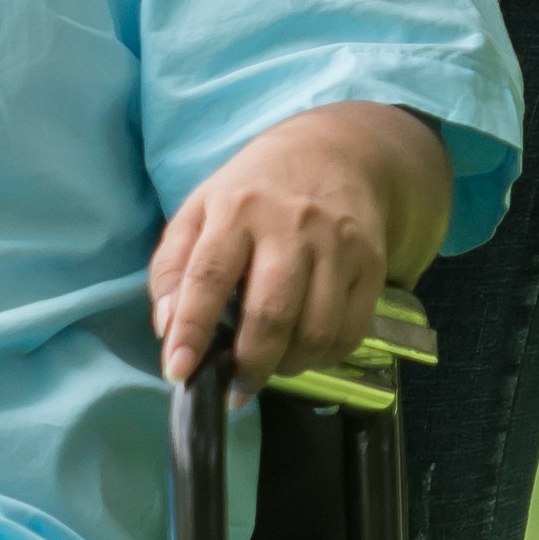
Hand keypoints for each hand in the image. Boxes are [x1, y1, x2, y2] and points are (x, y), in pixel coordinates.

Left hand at [146, 104, 443, 388]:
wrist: (338, 152)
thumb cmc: (255, 191)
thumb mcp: (199, 209)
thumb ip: (173, 267)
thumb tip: (167, 328)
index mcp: (236, 210)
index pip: (209, 277)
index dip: (191, 330)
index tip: (178, 372)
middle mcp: (290, 226)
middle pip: (271, 314)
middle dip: (249, 365)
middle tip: (234, 387)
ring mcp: (337, 246)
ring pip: (315, 331)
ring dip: (288, 366)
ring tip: (270, 367)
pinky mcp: (371, 263)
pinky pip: (350, 331)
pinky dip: (324, 356)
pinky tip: (305, 352)